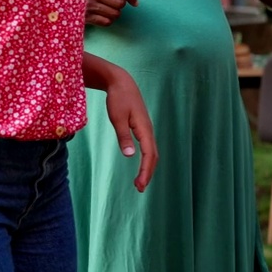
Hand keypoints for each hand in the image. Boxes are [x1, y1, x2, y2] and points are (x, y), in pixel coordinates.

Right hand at [86, 0, 144, 26]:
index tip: (134, 2)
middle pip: (121, 3)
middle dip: (120, 5)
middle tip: (111, 3)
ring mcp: (88, 5)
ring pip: (115, 14)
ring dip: (114, 13)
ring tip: (104, 8)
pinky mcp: (85, 17)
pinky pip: (107, 22)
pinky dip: (107, 20)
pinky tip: (99, 15)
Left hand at [103, 69, 158, 191]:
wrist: (122, 82)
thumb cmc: (118, 98)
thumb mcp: (117, 117)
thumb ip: (124, 136)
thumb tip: (130, 155)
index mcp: (144, 129)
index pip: (149, 154)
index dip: (145, 171)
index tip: (139, 185)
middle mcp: (148, 130)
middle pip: (153, 156)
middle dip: (148, 173)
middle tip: (139, 189)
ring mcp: (146, 130)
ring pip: (152, 152)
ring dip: (147, 168)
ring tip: (139, 182)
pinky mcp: (142, 128)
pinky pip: (148, 148)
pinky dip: (146, 160)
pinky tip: (141, 165)